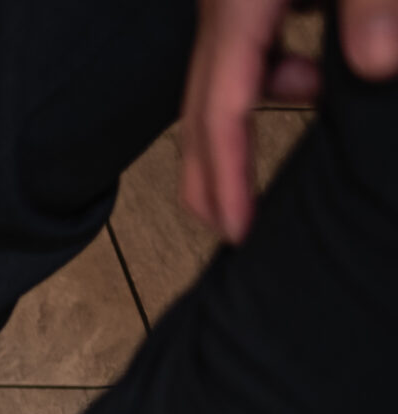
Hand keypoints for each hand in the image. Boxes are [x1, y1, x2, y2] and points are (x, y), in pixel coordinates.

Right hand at [183, 0, 397, 243]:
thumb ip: (371, 4)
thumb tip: (376, 64)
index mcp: (239, 4)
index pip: (221, 109)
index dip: (226, 177)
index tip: (238, 229)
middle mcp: (222, 8)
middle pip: (198, 110)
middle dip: (208, 176)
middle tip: (230, 230)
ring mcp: (230, 2)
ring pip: (220, 85)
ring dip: (249, 121)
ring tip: (315, 111)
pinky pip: (248, 56)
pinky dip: (274, 79)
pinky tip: (317, 71)